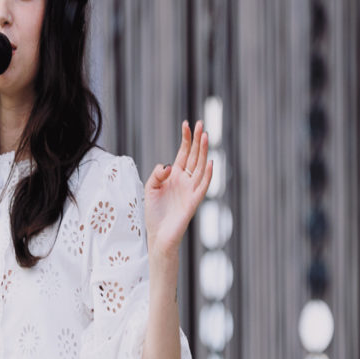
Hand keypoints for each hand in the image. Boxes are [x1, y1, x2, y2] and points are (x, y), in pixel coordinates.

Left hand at [144, 120, 212, 261]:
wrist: (159, 235)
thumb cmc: (154, 213)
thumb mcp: (150, 188)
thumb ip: (157, 174)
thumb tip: (168, 165)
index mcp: (175, 175)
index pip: (183, 153)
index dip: (186, 139)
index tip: (187, 124)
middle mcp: (185, 180)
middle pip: (194, 156)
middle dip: (197, 140)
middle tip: (200, 124)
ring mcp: (191, 189)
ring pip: (200, 166)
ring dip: (203, 152)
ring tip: (205, 136)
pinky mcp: (194, 201)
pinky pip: (203, 185)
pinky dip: (207, 174)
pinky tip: (209, 162)